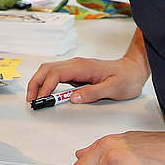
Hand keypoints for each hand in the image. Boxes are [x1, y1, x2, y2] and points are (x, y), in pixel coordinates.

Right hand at [27, 56, 147, 105]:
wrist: (133, 70)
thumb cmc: (125, 78)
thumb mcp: (112, 89)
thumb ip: (92, 93)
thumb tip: (73, 98)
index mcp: (82, 67)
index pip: (56, 74)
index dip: (46, 86)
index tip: (41, 98)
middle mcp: (76, 64)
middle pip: (47, 69)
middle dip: (36, 83)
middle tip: (31, 99)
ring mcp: (75, 68)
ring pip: (49, 70)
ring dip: (39, 82)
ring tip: (35, 98)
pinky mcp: (76, 73)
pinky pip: (56, 75)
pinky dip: (46, 83)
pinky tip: (46, 93)